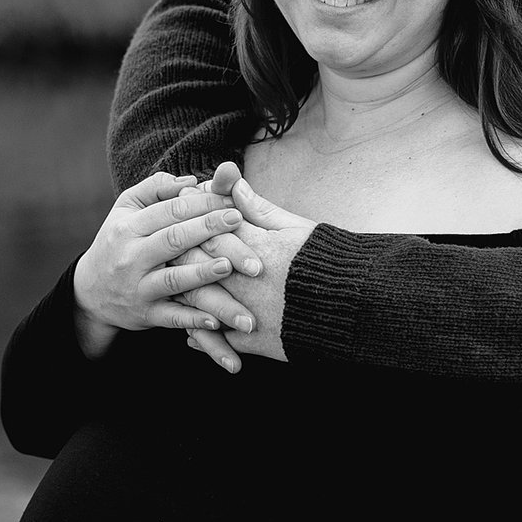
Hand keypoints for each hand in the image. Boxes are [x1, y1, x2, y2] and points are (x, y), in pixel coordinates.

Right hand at [70, 174, 261, 355]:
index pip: (171, 210)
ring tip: (228, 265)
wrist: (90, 292)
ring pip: (173, 280)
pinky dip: (193, 320)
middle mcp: (132, 256)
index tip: (232, 198)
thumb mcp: (126, 209)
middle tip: (239, 220)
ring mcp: (138, 287)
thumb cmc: (118, 242)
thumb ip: (156, 188)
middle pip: (174, 239)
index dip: (203, 202)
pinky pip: (172, 317)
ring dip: (201, 273)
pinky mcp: (145, 314)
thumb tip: (191, 180)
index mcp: (129, 227)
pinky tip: (216, 320)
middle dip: (208, 229)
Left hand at [185, 164, 311, 369]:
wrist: (355, 308)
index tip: (184, 221)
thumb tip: (232, 181)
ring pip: (202, 302)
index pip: (211, 230)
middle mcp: (247, 280)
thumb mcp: (295, 227)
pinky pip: (219, 338)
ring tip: (174, 293)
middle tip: (167, 256)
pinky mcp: (256, 340)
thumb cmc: (329, 262)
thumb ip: (259, 208)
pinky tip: (191, 332)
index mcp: (257, 247)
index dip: (195, 224)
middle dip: (182, 259)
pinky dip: (203, 335)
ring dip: (187, 298)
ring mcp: (248, 312)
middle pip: (199, 265)